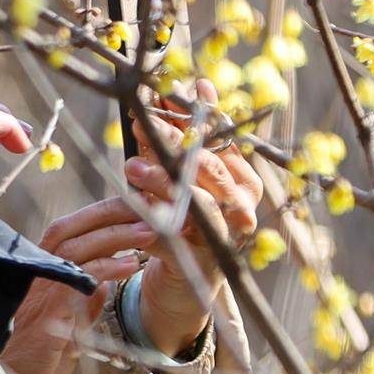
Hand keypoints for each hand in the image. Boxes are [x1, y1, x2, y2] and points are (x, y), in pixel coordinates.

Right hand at [0, 202, 158, 373]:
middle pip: (69, 228)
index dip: (97, 215)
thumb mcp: (64, 328)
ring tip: (151, 231)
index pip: (66, 231)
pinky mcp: (46, 317)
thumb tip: (104, 283)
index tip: (132, 207)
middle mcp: (34, 278)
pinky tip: (131, 265)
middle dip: (109, 211)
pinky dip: (107, 268)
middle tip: (147, 204)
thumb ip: (81, 302)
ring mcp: (38, 295)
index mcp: (37, 277)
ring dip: (117, 235)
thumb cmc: (31, 364)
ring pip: (76, 248)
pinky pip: (78, 281)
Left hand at [119, 84, 267, 353]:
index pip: (221, 138)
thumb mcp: (179, 177)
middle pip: (210, 167)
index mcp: (242, 178)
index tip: (166, 90)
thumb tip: (168, 90)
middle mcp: (241, 205)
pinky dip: (156, 224)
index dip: (193, 113)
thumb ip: (176, 141)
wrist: (188, 282)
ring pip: (199, 203)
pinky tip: (136, 209)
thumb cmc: (185, 220)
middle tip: (140, 124)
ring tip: (132, 167)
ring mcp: (224, 235)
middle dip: (174, 142)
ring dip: (164, 182)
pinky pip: (177, 241)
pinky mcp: (200, 264)